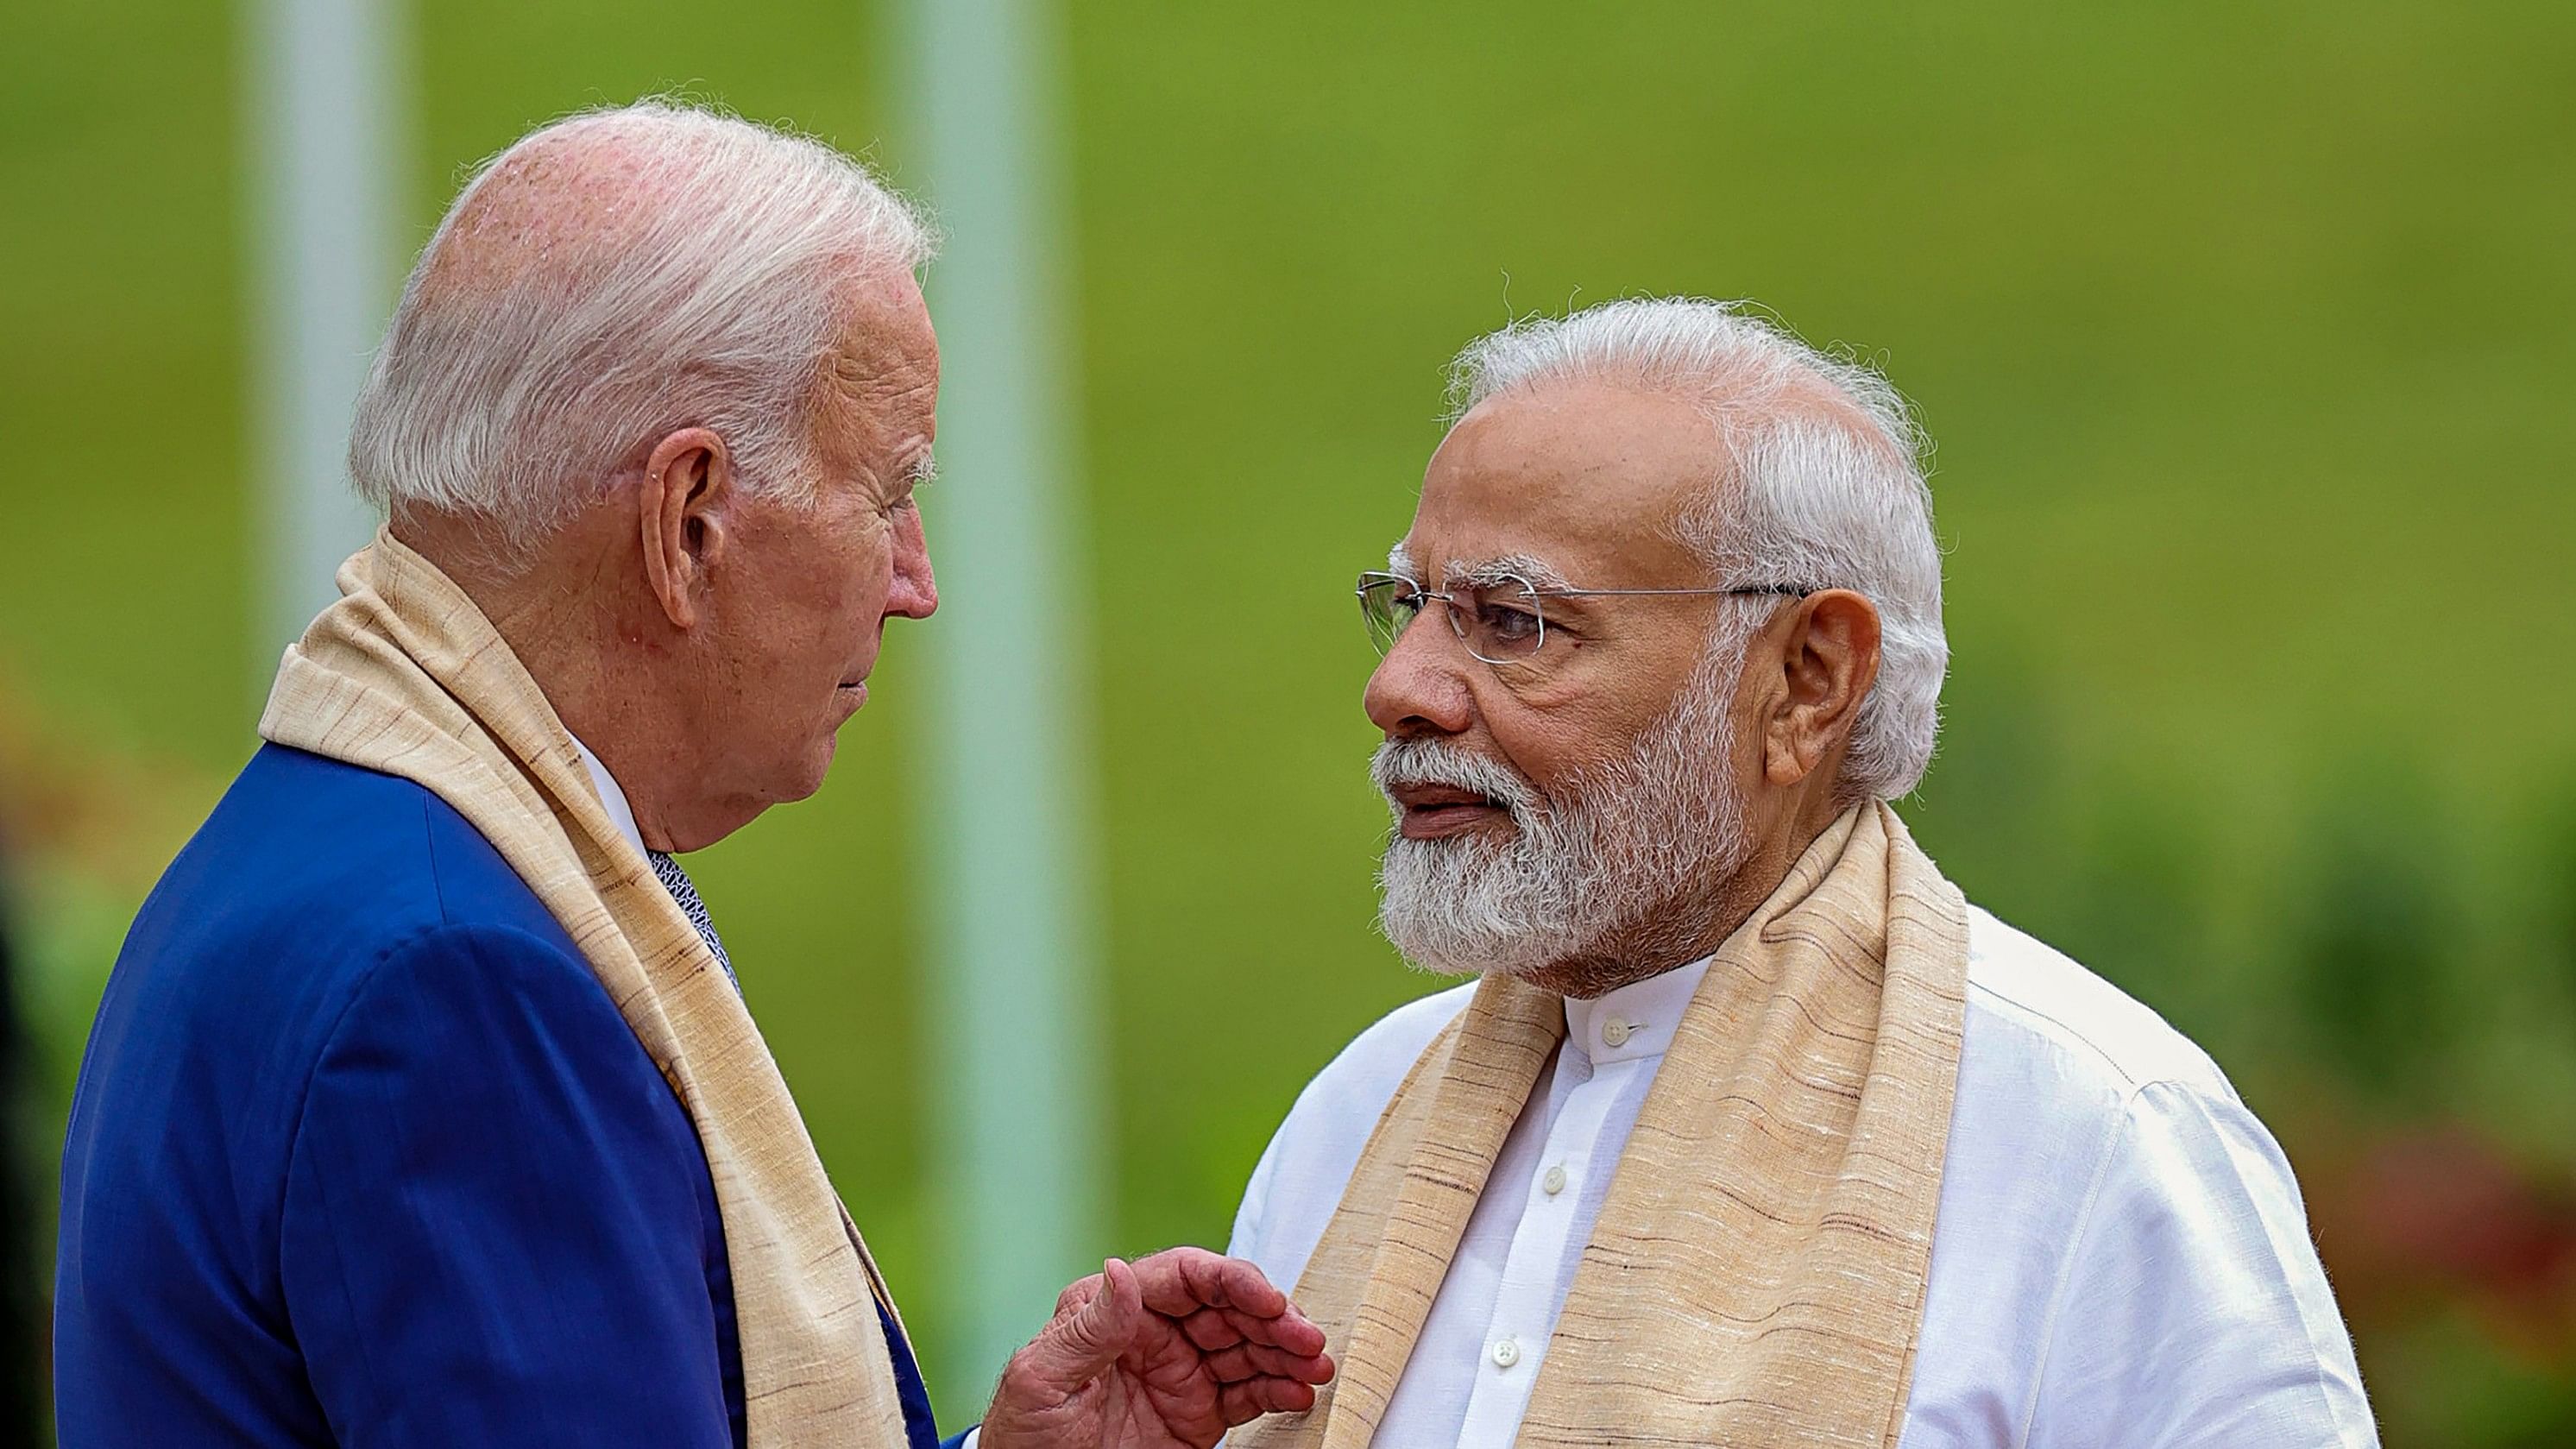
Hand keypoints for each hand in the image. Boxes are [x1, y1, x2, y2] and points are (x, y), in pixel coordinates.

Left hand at [978, 1247, 1334, 1448]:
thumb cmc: (1023, 1436)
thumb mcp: (1042, 1378)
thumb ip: (1087, 1327)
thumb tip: (1122, 1271)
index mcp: (1116, 1310)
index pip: (1185, 1276)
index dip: (1233, 1281)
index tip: (1269, 1302)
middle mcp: (1154, 1333)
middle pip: (1228, 1308)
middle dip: (1274, 1319)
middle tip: (1307, 1341)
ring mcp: (1180, 1373)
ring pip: (1246, 1346)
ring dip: (1285, 1352)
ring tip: (1316, 1367)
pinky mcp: (1197, 1413)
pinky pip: (1246, 1392)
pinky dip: (1277, 1390)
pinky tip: (1299, 1392)